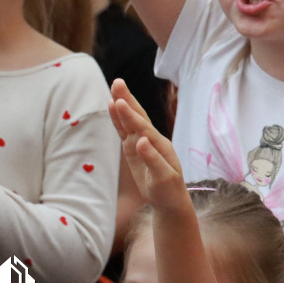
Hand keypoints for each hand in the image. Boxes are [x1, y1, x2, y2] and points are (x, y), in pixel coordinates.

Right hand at [108, 78, 189, 212]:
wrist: (170, 200)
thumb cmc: (169, 190)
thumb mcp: (163, 177)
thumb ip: (153, 159)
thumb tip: (141, 141)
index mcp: (160, 145)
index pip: (143, 127)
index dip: (130, 115)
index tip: (119, 102)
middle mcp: (151, 140)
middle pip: (137, 116)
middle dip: (127, 100)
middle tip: (117, 82)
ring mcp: (142, 143)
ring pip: (130, 121)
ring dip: (122, 105)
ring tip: (114, 88)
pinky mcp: (134, 149)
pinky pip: (125, 131)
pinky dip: (119, 120)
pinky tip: (113, 107)